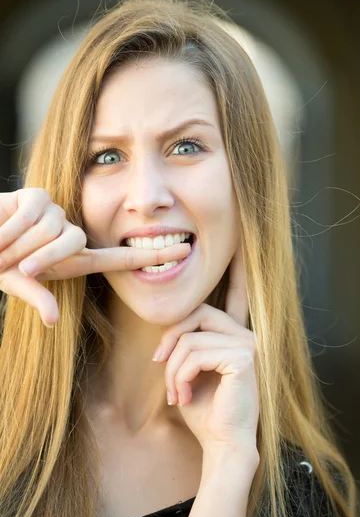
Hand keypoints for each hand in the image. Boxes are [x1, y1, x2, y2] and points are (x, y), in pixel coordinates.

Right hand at [0, 188, 190, 326]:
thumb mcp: (18, 282)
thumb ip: (38, 297)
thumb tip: (54, 321)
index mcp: (75, 259)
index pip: (121, 258)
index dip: (153, 257)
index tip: (184, 253)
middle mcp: (71, 235)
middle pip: (72, 244)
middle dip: (37, 258)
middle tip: (13, 263)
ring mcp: (57, 213)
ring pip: (51, 230)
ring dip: (19, 244)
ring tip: (4, 244)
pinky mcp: (40, 196)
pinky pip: (33, 213)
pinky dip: (10, 227)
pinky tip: (0, 225)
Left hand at [152, 240, 259, 453]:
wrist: (222, 446)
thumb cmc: (204, 411)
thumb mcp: (189, 372)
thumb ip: (187, 345)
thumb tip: (172, 326)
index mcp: (236, 336)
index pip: (237, 296)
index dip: (239, 270)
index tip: (240, 247)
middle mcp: (246, 335)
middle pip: (197, 313)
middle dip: (170, 338)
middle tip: (160, 365)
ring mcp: (248, 344)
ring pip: (190, 338)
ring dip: (173, 369)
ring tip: (175, 393)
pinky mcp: (243, 357)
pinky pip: (195, 353)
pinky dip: (180, 375)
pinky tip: (183, 395)